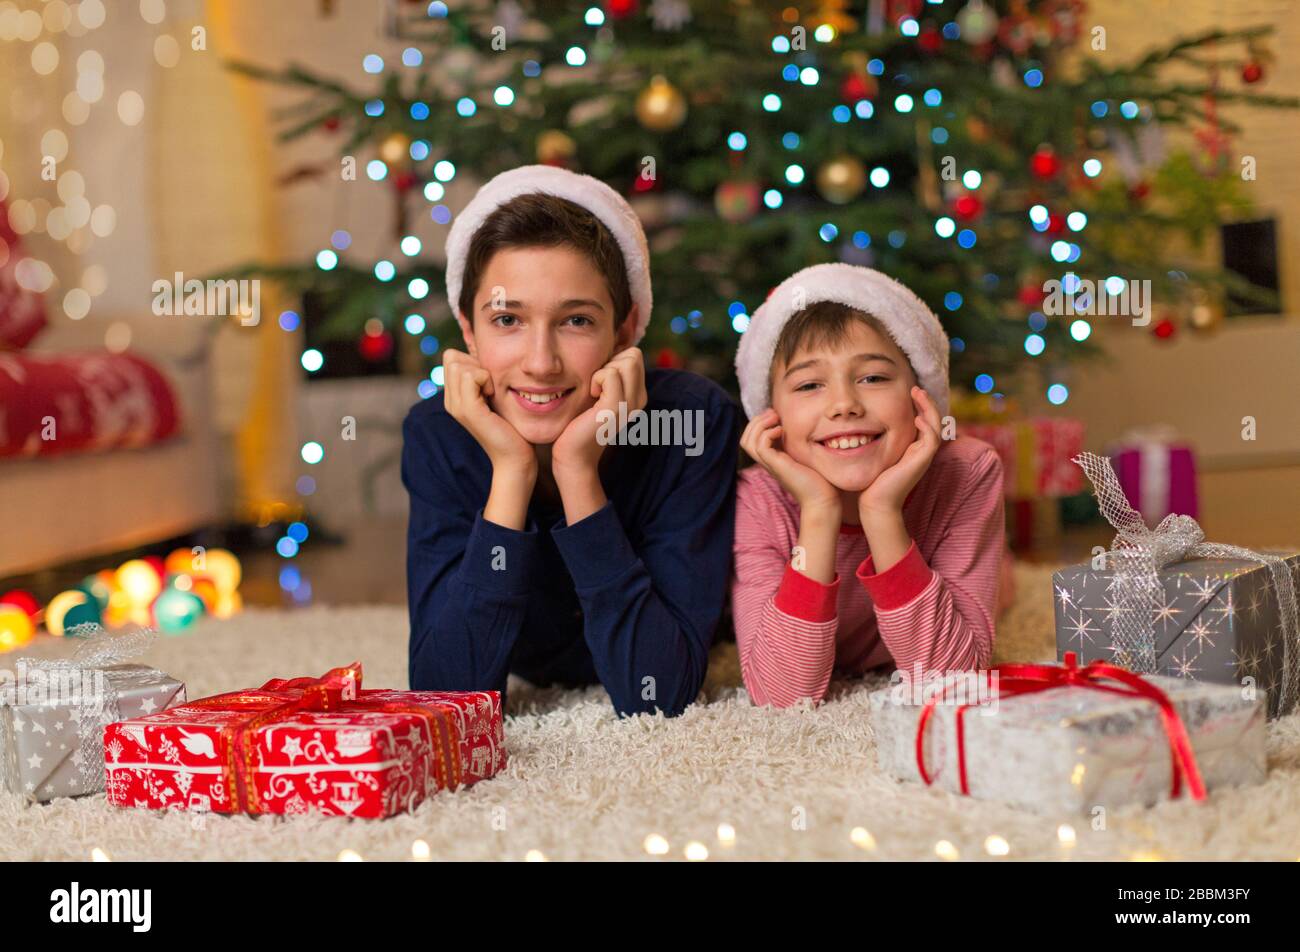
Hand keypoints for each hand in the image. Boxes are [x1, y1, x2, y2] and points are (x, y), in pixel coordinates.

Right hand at [441, 349, 535, 476]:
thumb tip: (483, 351)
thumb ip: (485, 377)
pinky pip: (471, 376)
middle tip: (491, 387)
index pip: (451, 358)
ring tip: (492, 393)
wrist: (515, 457)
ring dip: (482, 372)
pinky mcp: (469, 410)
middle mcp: (451, 401)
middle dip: (476, 364)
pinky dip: (486, 379)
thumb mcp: (494, 396)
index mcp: (454, 397)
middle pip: (452, 358)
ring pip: (459, 364)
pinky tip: (494, 396)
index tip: (489, 382)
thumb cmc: (511, 427)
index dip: (473, 361)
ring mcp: (456, 406)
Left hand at [552, 346, 646, 478]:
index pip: (634, 355)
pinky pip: (610, 374)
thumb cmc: (578, 421)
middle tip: (595, 385)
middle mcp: (639, 399)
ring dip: (603, 369)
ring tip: (594, 391)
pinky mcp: (616, 408)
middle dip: (610, 362)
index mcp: (638, 394)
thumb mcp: (597, 392)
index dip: (613, 360)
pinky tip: (590, 396)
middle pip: (634, 355)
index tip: (599, 381)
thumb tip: (608, 347)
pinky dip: (596, 378)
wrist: (572, 455)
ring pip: (627, 361)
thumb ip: (607, 372)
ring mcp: (630, 404)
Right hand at [741, 408, 840, 514]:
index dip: (758, 423)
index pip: (751, 438)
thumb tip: (798, 425)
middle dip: (756, 421)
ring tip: (776, 419)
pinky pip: (760, 446)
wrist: (823, 499)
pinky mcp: (776, 466)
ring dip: (759, 425)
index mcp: (772, 457)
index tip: (776, 415)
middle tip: (773, 413)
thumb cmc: (819, 478)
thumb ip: (797, 443)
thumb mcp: (804, 454)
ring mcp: (770, 464)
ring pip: (747, 441)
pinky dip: (767, 434)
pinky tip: (781, 431)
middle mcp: (767, 461)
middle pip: (745, 439)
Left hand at [857, 385, 942, 519]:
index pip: (923, 421)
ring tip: (918, 393)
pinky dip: (927, 427)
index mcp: (912, 448)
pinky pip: (932, 440)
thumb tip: (858, 425)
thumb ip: (875, 440)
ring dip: (929, 408)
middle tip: (916, 387)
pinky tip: (916, 418)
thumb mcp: (874, 454)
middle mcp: (920, 450)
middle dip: (926, 402)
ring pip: (936, 426)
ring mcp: (923, 456)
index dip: (919, 405)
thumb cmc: (871, 481)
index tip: (909, 391)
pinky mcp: (921, 462)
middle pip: (933, 420)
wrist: (876, 504)